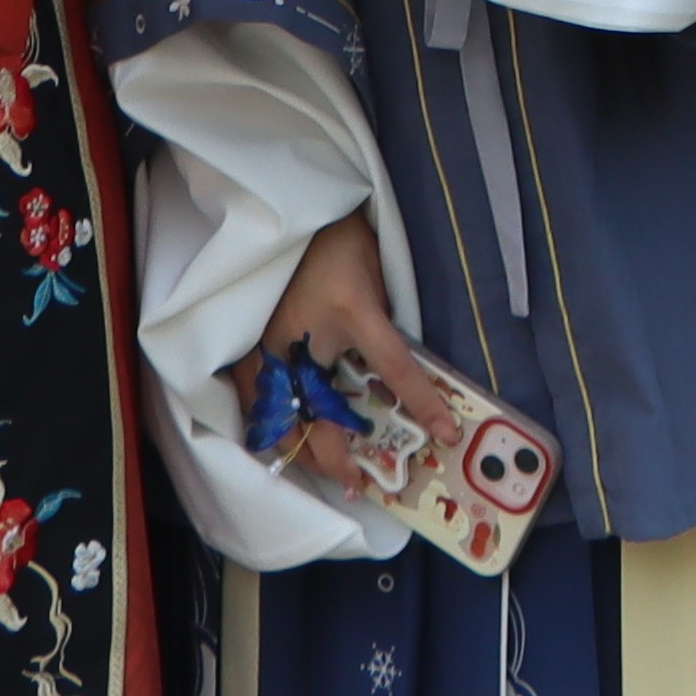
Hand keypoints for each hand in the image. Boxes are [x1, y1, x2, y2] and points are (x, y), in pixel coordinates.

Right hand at [235, 210, 456, 494]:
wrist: (291, 213)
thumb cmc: (342, 240)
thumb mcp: (377, 277)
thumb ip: (384, 325)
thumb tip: (393, 374)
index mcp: (352, 309)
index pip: (395, 368)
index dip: (423, 404)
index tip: (446, 434)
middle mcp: (309, 334)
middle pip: (324, 416)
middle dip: (340, 460)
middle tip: (358, 483)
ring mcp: (272, 342)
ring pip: (281, 418)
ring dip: (301, 451)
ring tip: (321, 468)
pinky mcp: (249, 342)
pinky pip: (252, 397)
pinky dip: (265, 423)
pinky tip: (278, 439)